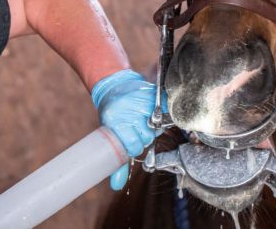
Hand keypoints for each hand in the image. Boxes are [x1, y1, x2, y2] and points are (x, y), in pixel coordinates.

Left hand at [91, 69, 166, 190]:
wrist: (114, 88)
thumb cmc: (114, 117)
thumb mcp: (111, 138)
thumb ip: (117, 163)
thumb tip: (117, 187)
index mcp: (117, 125)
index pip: (134, 146)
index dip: (134, 146)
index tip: (131, 140)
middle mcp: (129, 113)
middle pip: (147, 137)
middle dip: (144, 136)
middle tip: (137, 129)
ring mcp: (141, 102)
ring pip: (157, 125)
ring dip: (152, 125)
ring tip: (144, 120)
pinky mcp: (150, 93)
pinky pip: (164, 108)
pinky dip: (161, 112)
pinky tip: (153, 111)